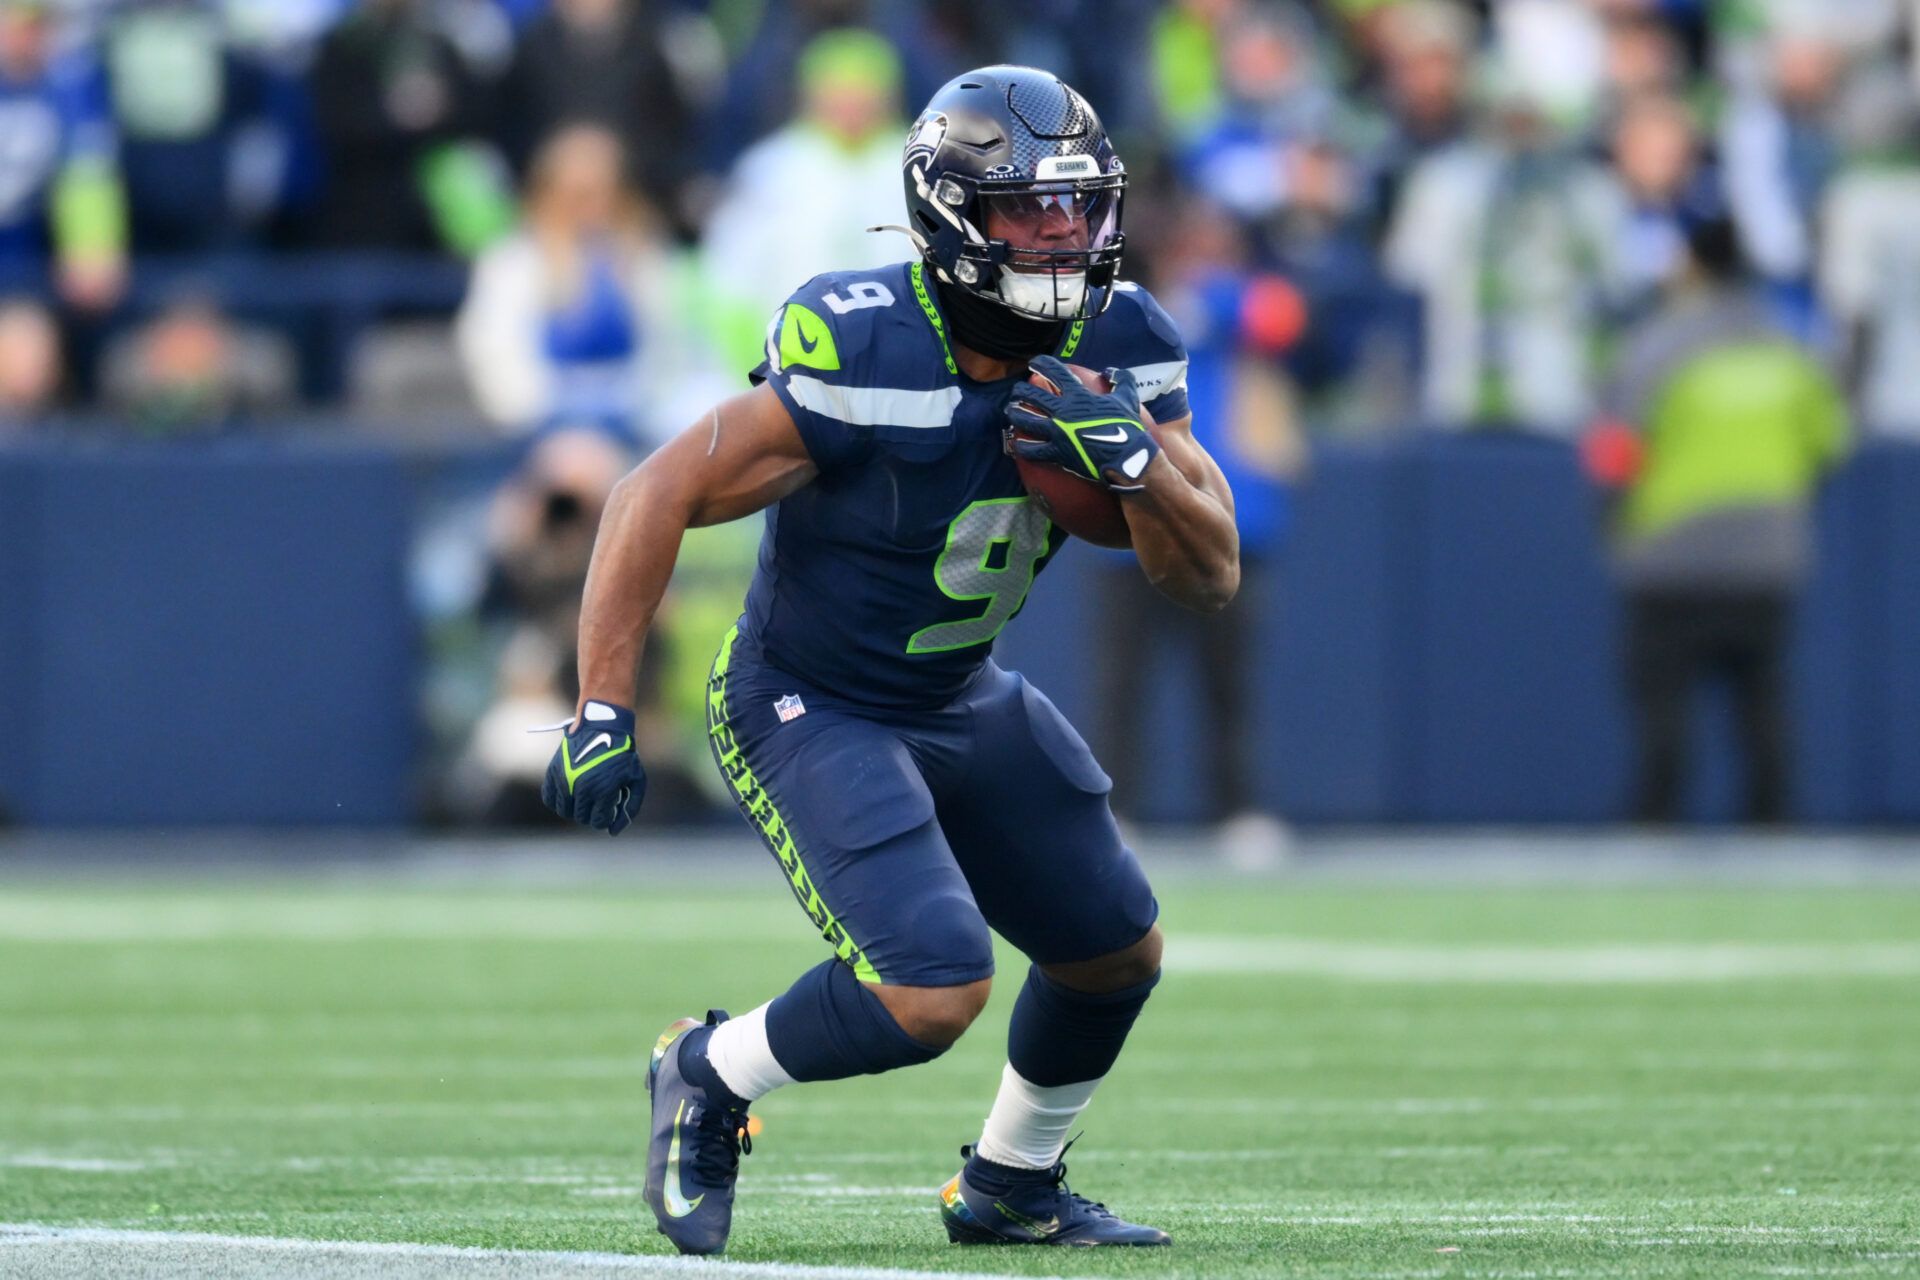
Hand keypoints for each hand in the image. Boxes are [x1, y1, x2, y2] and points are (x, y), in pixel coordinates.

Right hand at [540, 700, 645, 834]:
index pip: (597, 821)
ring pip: (564, 811)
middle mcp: (582, 787)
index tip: (608, 808)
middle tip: (597, 801)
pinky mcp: (554, 772)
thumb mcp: (636, 781)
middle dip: (590, 813)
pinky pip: (549, 798)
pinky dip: (558, 800)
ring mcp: (565, 779)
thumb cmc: (623, 756)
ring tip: (584, 798)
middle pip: (580, 817)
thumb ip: (629, 809)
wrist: (603, 727)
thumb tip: (614, 832)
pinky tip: (568, 794)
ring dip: (574, 808)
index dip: (604, 818)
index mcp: (603, 790)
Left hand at [1006, 355, 1161, 492]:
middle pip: (1031, 396)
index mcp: (1077, 395)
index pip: (1053, 371)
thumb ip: (1121, 380)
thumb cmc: (1127, 427)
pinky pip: (1032, 450)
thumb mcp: (1127, 398)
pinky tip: (1018, 444)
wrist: (1126, 456)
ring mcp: (1056, 432)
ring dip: (1015, 413)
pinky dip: (1022, 446)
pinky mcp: (1056, 452)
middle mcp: (1062, 411)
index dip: (1041, 364)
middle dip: (1020, 391)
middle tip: (1017, 391)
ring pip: (1025, 419)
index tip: (1034, 363)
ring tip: (1011, 411)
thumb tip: (1111, 371)